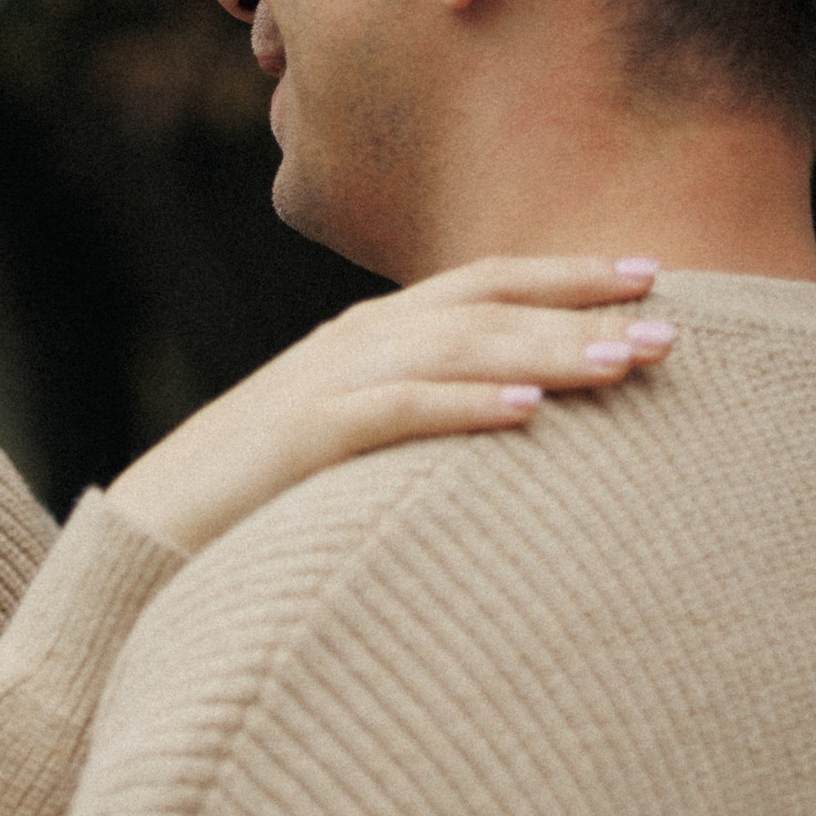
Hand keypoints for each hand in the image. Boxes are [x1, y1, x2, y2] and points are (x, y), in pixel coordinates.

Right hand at [105, 256, 676, 559]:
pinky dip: (464, 405)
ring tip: (623, 361)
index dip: (566, 274)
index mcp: (368, 341)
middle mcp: (352, 347)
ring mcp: (322, 388)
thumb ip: (416, 420)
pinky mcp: (297, 442)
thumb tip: (504, 423)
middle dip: (579, 308)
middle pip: (483, 305)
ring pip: (454, 348)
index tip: (652, 274)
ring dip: (545, 348)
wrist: (144, 540)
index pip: (483, 286)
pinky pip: (394, 413)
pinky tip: (527, 408)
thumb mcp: (348, 449)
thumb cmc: (255, 505)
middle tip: (671, 323)